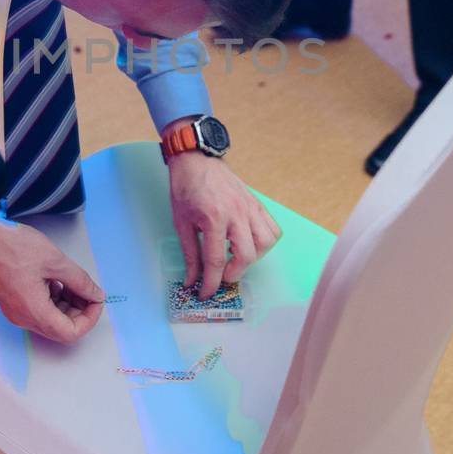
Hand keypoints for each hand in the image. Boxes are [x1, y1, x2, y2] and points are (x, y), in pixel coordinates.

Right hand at [0, 216, 104, 342]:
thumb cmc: (14, 247)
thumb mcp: (56, 261)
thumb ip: (80, 281)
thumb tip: (96, 294)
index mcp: (35, 312)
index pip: (70, 333)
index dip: (89, 319)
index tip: (96, 299)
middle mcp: (24, 318)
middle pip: (61, 329)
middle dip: (79, 311)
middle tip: (87, 289)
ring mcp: (17, 312)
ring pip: (51, 319)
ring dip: (67, 304)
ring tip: (72, 281)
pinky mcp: (13, 303)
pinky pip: (39, 310)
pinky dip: (53, 300)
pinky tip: (56, 280)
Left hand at [168, 150, 280, 298]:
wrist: (196, 159)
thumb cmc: (185, 188)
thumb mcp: (181, 223)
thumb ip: (190, 254)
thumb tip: (192, 280)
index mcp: (213, 217)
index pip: (216, 260)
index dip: (211, 283)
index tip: (205, 294)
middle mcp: (236, 213)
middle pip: (246, 255)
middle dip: (234, 273)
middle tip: (221, 277)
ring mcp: (249, 207)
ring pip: (265, 243)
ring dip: (252, 258)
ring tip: (236, 258)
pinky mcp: (256, 203)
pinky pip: (272, 228)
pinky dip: (264, 242)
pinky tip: (249, 243)